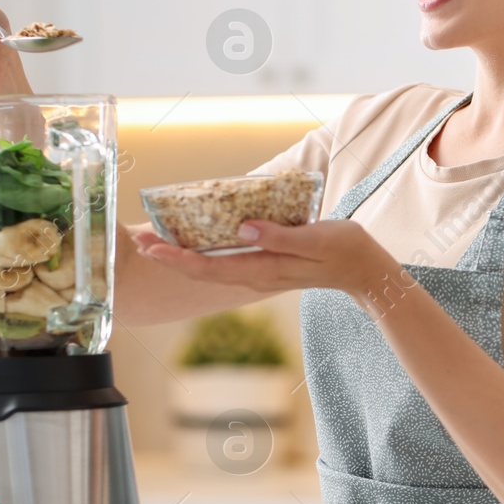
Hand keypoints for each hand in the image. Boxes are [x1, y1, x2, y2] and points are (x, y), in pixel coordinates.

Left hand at [126, 219, 399, 300]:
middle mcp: (256, 275)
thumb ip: (279, 236)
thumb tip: (242, 229)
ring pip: (210, 267)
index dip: (177, 258)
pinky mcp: (266, 265)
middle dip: (168, 256)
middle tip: (137, 238)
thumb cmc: (344, 250)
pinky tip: (194, 238)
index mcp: (265, 270)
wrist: (365, 270)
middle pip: (202, 270)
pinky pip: (225, 262)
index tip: (151, 246)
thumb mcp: (315, 238)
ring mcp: (260, 272)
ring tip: (155, 238)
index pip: (211, 267)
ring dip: (180, 254)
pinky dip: (202, 251)